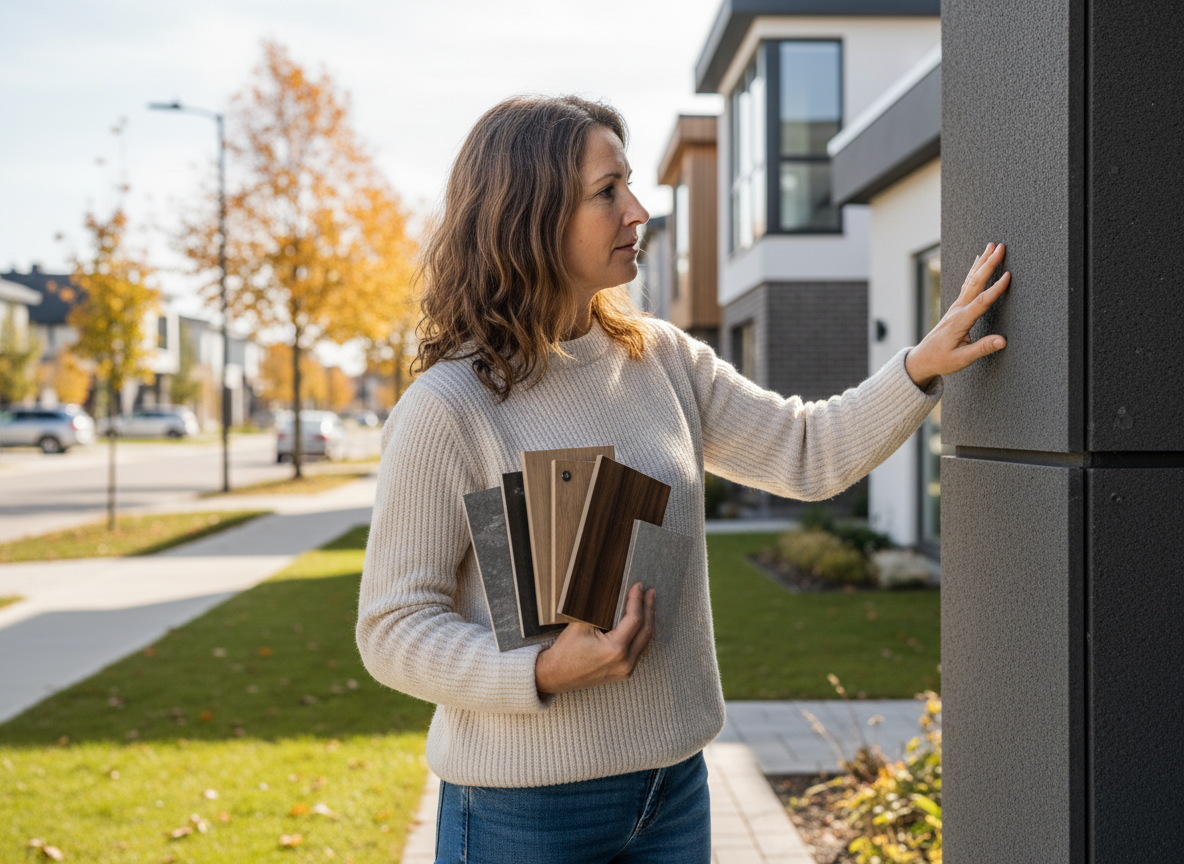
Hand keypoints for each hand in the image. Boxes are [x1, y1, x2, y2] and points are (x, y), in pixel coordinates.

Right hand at [535, 582, 655, 694]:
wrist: (555, 675)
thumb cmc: (565, 651)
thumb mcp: (581, 624)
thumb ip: (599, 607)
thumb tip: (612, 589)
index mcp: (615, 650)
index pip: (635, 619)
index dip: (637, 600)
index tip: (638, 586)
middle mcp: (625, 662)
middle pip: (645, 630)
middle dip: (648, 608)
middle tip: (650, 592)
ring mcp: (626, 670)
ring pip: (645, 642)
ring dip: (648, 621)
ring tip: (649, 604)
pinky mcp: (623, 673)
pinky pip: (640, 652)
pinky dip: (643, 636)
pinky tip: (643, 625)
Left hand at [905, 242, 1010, 388]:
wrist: (922, 359)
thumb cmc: (942, 360)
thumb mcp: (962, 358)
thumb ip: (982, 349)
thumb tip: (1002, 341)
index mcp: (960, 321)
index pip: (981, 302)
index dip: (996, 289)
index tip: (1009, 276)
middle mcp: (957, 310)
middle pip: (976, 282)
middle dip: (989, 264)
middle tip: (1001, 247)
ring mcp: (955, 306)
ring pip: (971, 280)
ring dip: (983, 262)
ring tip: (993, 245)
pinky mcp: (955, 307)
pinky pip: (967, 284)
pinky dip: (974, 270)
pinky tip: (979, 260)